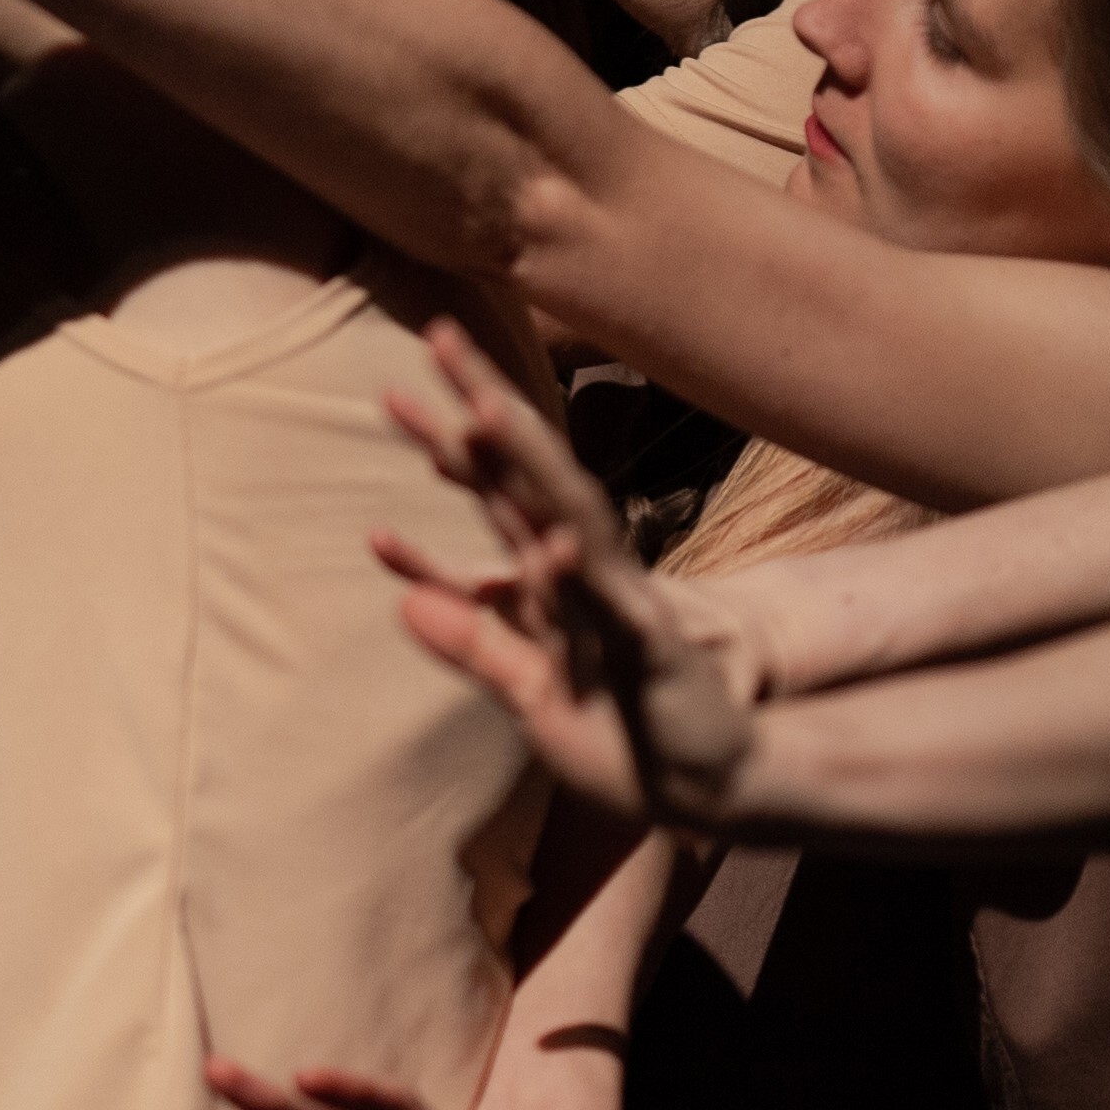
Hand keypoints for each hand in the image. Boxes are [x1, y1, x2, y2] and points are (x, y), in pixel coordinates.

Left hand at [375, 319, 777, 827]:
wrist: (714, 777)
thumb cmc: (620, 726)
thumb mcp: (530, 684)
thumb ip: (471, 636)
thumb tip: (398, 596)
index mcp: (555, 572)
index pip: (496, 489)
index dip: (450, 437)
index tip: (395, 387)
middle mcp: (586, 569)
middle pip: (527, 472)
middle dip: (485, 402)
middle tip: (438, 331)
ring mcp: (621, 602)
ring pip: (570, 518)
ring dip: (526, 467)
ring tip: (482, 411)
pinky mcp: (652, 652)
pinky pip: (613, 610)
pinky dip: (582, 579)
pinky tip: (554, 549)